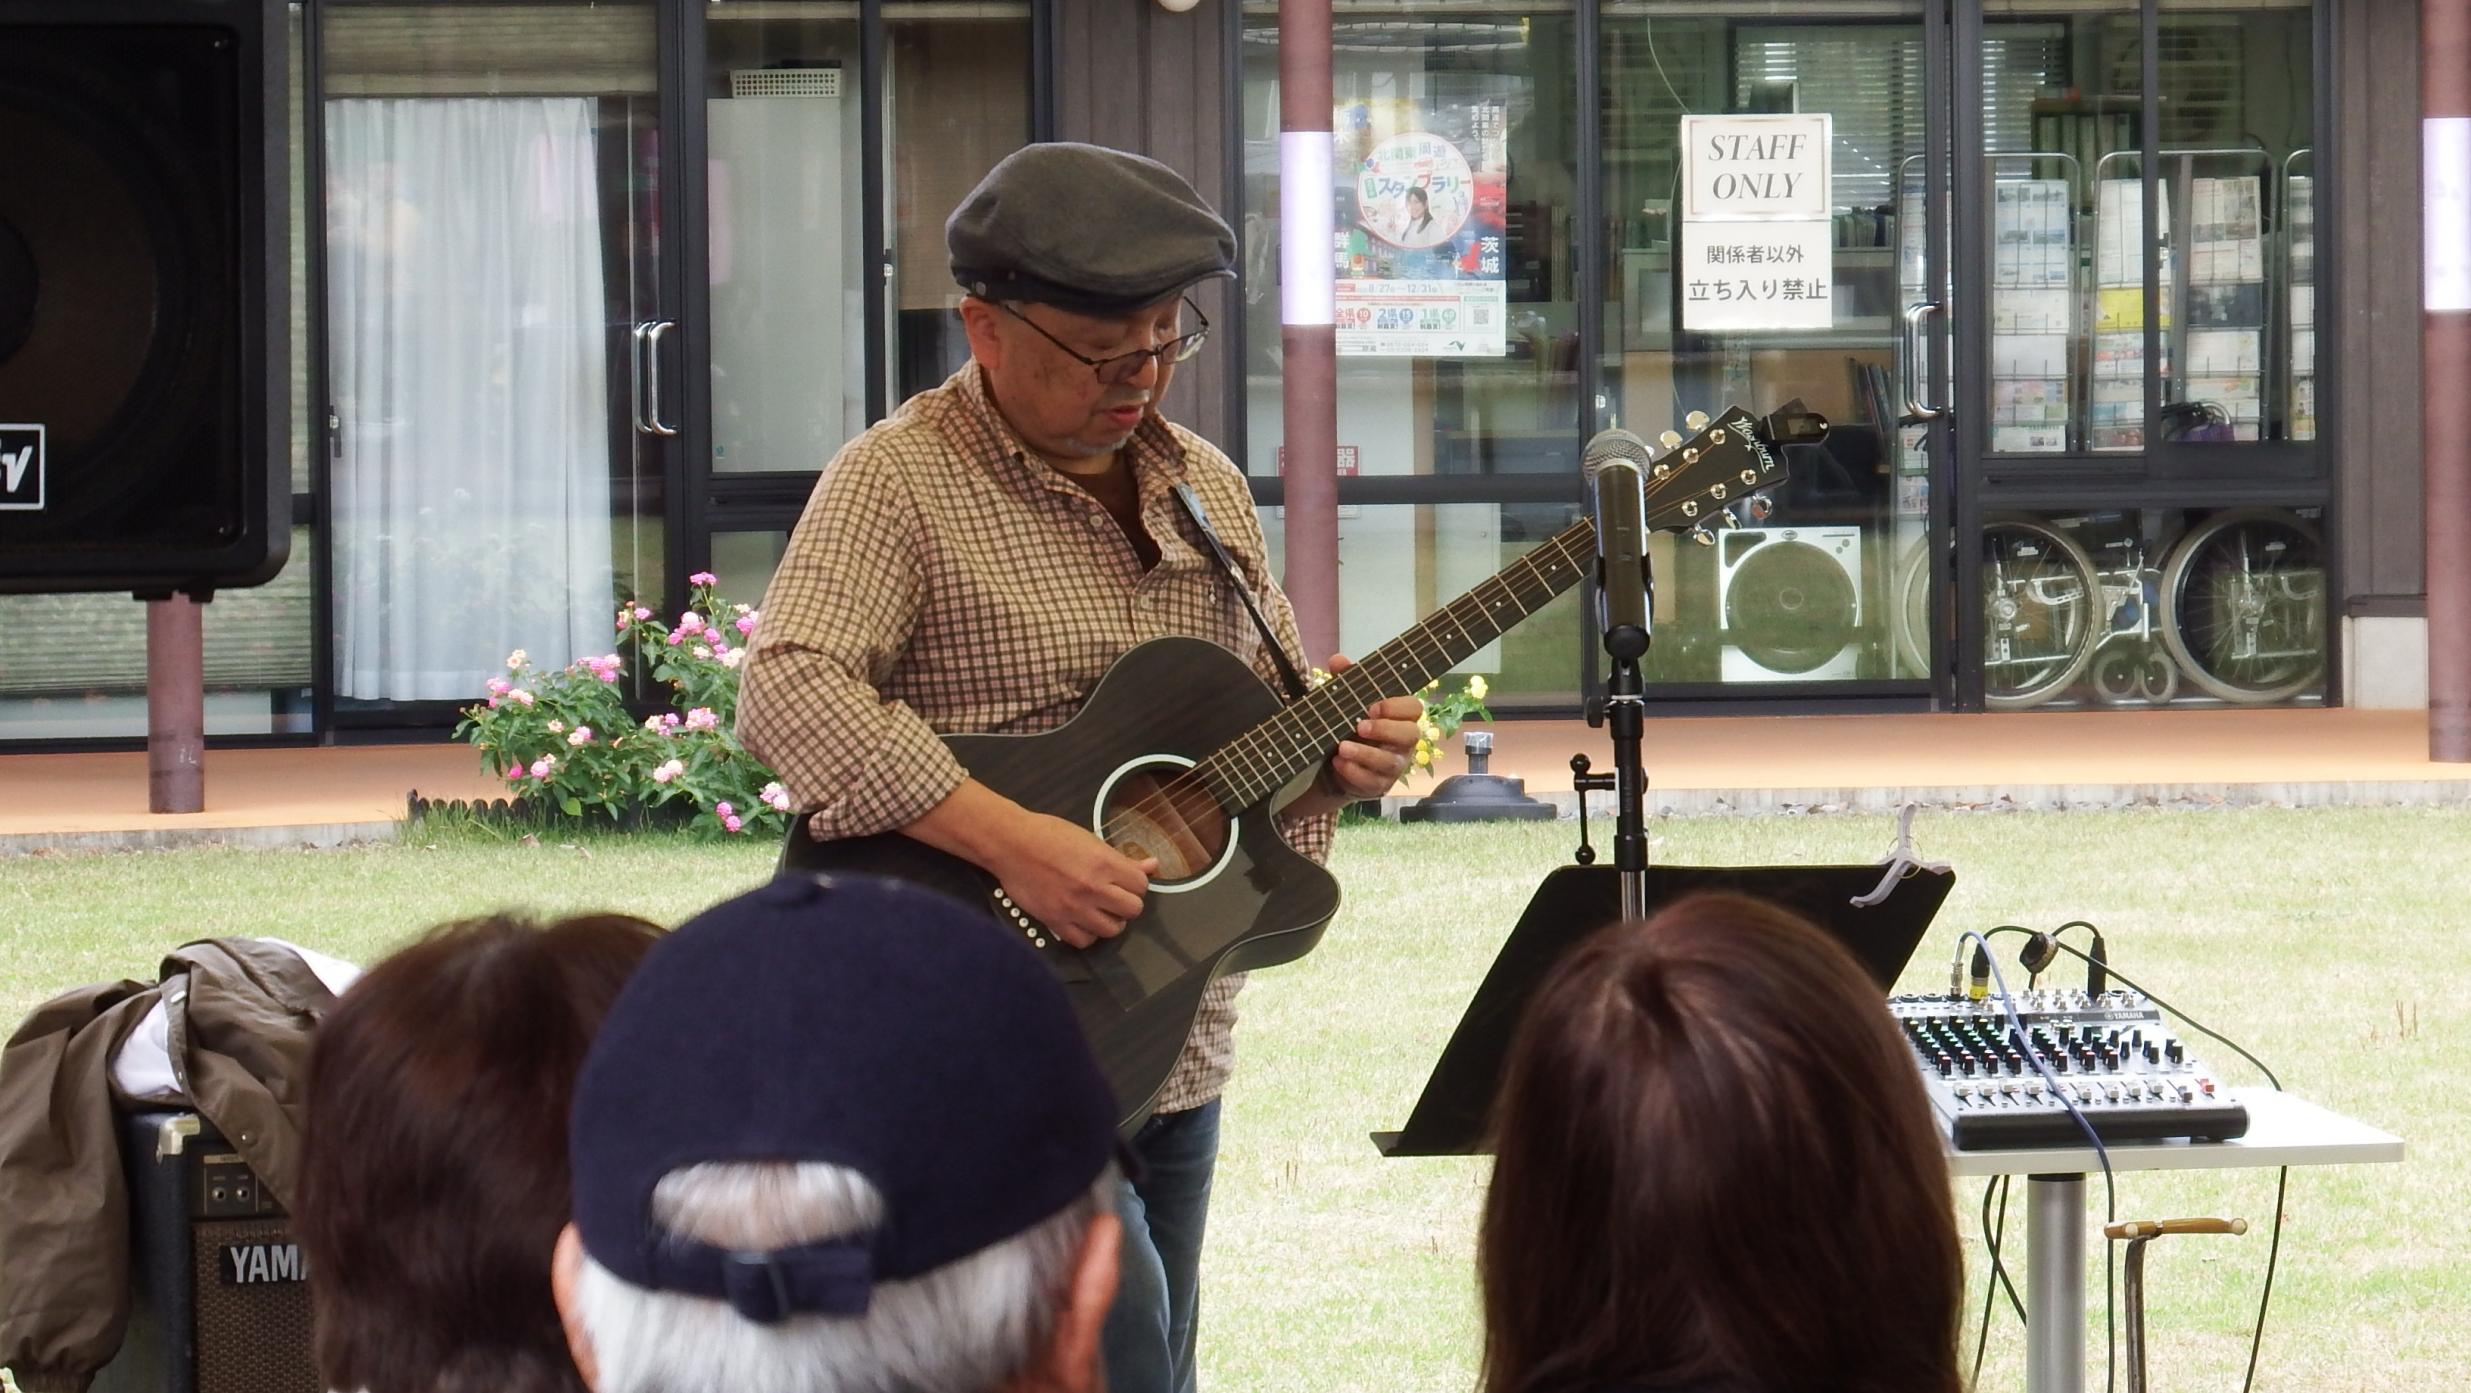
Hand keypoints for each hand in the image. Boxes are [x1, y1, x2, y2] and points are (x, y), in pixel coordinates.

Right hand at [984, 811, 1156, 949]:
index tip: (1125, 881)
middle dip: (1127, 903)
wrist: (1010, 844)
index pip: (1141, 885)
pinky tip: (1082, 921)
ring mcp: (1074, 907)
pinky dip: (1087, 933)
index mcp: (1104, 863)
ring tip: (1099, 910)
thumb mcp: (1090, 840)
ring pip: (1112, 929)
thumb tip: (1152, 866)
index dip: (1136, 884)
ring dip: (1110, 920)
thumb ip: (1122, 858)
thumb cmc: (1049, 834)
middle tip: (1114, 896)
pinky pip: (1084, 941)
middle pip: (1132, 910)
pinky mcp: (1055, 921)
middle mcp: (1093, 888)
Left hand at [1313, 653, 1425, 802]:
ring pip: (1391, 762)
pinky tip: (1338, 763)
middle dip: (1386, 729)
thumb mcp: (1346, 702)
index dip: (1397, 707)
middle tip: (1359, 726)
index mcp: (1400, 717)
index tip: (1373, 706)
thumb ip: (1345, 681)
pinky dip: (1354, 772)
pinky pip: (1373, 782)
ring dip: (1365, 753)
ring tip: (1342, 747)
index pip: (1414, 708)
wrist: (1336, 763)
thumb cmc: (1350, 726)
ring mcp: (1394, 766)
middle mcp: (1403, 742)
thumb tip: (1338, 660)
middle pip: (1411, 735)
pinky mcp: (1379, 785)